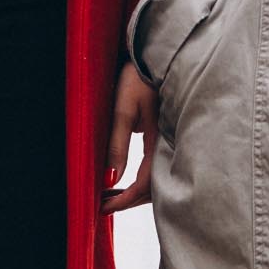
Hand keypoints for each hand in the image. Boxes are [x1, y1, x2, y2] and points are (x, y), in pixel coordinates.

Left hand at [102, 62, 158, 213]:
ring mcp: (167, 145)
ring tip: (109, 197)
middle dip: (127, 202)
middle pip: (151, 189)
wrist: (154, 60)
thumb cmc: (138, 80)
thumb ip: (118, 145)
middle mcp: (166, 148)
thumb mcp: (124, 111)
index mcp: (158, 143)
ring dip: (133, 194)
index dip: (123, 200)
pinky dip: (140, 182)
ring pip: (154, 182)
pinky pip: (154, 170)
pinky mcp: (164, 141)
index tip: (103, 208)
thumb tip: (111, 178)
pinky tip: (124, 182)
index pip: (143, 184)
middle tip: (102, 207)